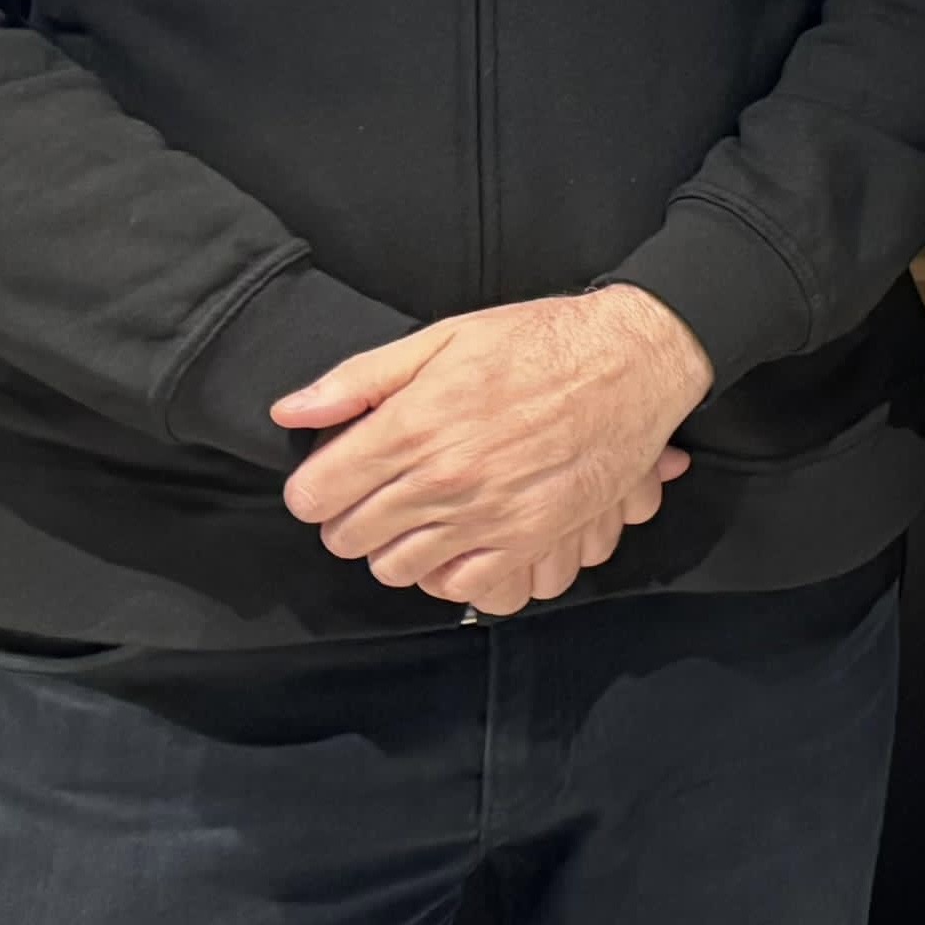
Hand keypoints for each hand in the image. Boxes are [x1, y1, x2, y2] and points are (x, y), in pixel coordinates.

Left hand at [272, 287, 711, 615]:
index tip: (338, 473)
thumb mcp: (443, 338)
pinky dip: (452, 571)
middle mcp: (442, 479)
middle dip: (352, 515)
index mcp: (412, 426)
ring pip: (395, 569)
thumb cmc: (539, 342)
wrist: (635, 359)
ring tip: (421, 515)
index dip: (317, 485)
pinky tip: (461, 539)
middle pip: (347, 538)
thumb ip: (359, 379)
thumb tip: (289, 412)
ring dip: (397, 546)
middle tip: (381, 490)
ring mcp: (487, 515)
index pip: (313, 496)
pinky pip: (462, 586)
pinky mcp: (531, 537)